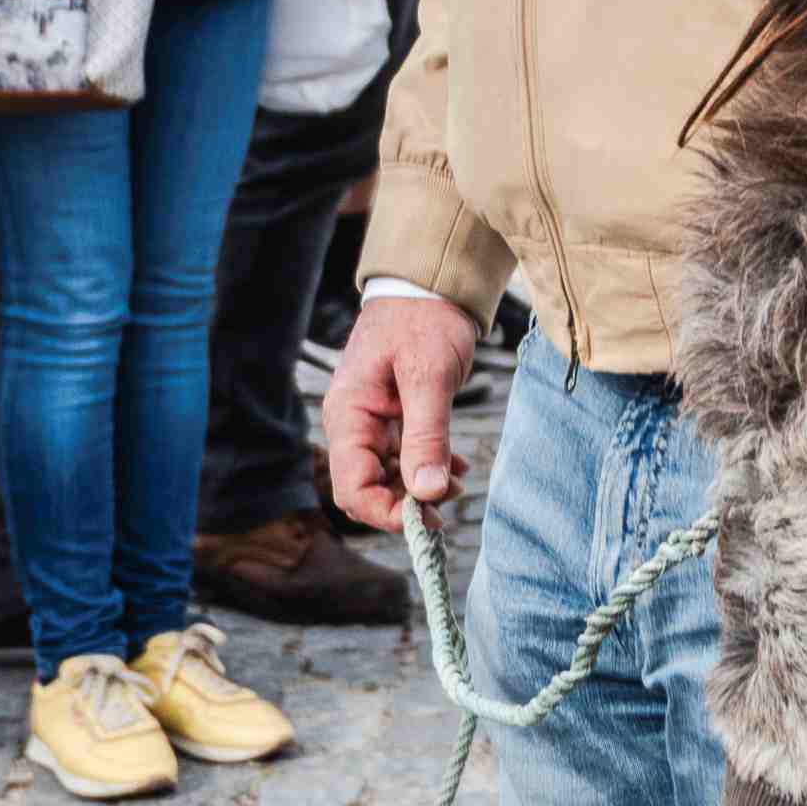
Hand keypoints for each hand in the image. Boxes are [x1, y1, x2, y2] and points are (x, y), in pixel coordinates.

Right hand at [327, 290, 478, 528]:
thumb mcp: (429, 376)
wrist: (430, 286)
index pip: (351, 486)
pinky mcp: (393, 420)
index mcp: (348, 415)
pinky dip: (427, 469)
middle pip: (366, 489)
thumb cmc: (424, 319)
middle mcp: (353, 425)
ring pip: (387, 478)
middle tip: (447, 505)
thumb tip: (427, 493)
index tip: (425, 519)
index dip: (384, 512)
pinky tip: (454, 467)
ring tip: (458, 484)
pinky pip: (403, 459)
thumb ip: (427, 435)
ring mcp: (372, 424)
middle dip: (404, 504)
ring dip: (420, 489)